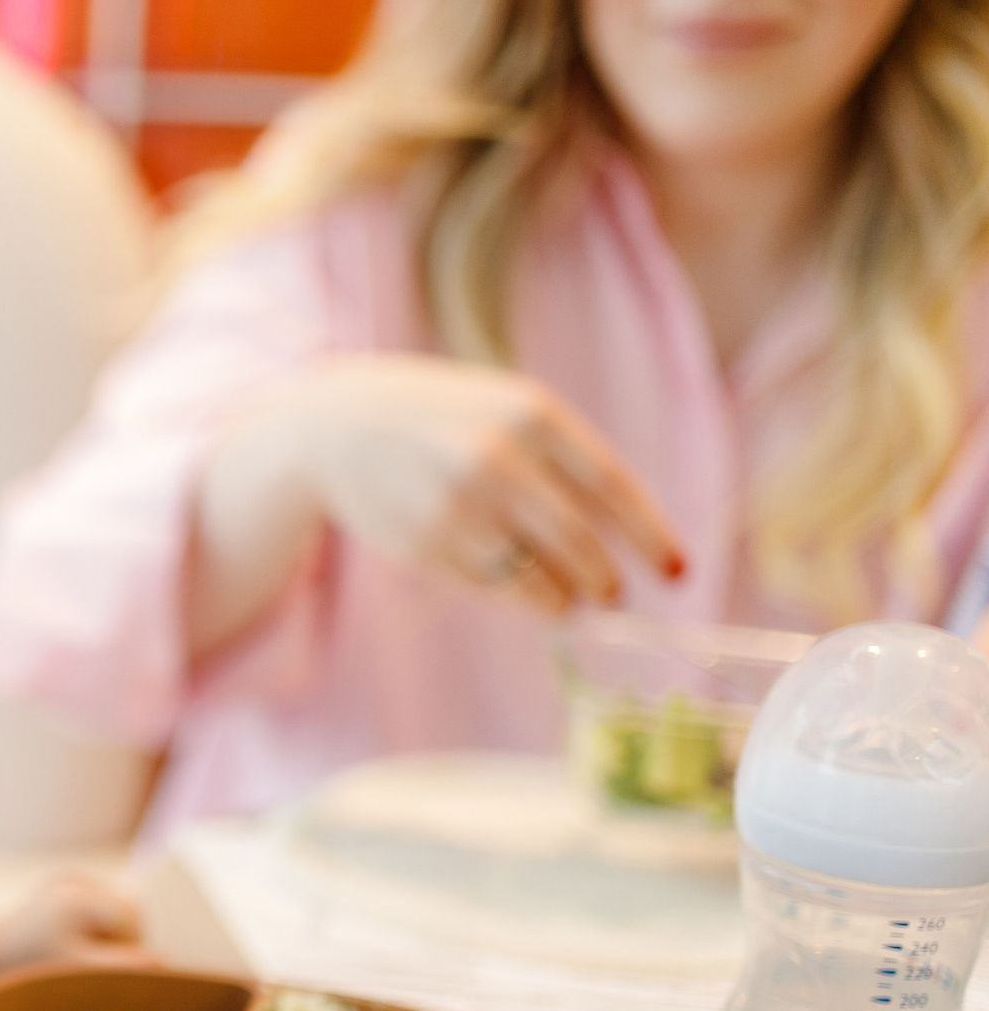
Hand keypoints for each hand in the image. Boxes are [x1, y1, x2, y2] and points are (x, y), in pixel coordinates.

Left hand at [0, 873, 148, 974]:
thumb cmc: (30, 966)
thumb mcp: (78, 968)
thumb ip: (120, 965)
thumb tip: (164, 961)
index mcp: (77, 898)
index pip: (131, 916)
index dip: (133, 944)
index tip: (114, 966)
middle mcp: (73, 881)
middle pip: (124, 908)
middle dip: (121, 938)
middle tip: (98, 962)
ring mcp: (65, 880)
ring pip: (112, 906)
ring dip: (108, 932)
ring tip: (82, 952)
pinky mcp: (59, 885)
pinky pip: (94, 903)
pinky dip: (93, 923)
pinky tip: (74, 940)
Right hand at [192, 354, 685, 650]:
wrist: (334, 426)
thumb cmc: (440, 419)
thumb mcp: (505, 409)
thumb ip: (561, 459)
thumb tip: (622, 538)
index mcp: (531, 414)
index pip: (612, 489)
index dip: (651, 536)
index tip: (676, 572)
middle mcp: (495, 459)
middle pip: (581, 544)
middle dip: (606, 579)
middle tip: (612, 593)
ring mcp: (456, 507)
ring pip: (536, 579)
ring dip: (564, 600)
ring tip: (569, 601)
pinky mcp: (424, 547)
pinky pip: (491, 590)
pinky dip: (517, 601)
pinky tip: (521, 592)